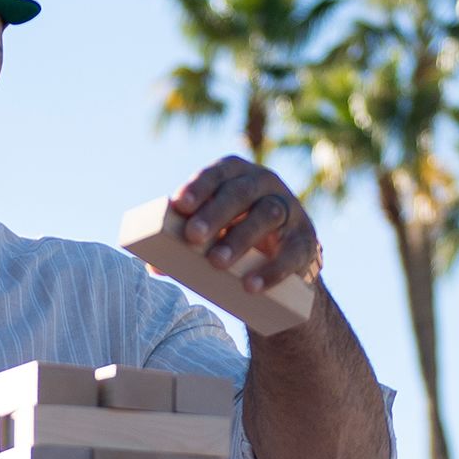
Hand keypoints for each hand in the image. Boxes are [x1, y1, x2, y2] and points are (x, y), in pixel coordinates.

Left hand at [168, 157, 321, 299]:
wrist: (282, 262)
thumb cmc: (235, 237)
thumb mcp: (214, 233)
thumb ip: (184, 241)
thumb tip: (152, 264)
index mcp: (238, 175)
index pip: (218, 172)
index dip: (200, 185)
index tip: (179, 205)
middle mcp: (266, 184)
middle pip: (241, 192)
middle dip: (215, 213)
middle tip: (192, 237)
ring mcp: (290, 209)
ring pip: (267, 215)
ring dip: (240, 238)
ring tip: (216, 263)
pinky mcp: (306, 240)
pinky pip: (292, 252)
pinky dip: (271, 270)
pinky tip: (251, 286)